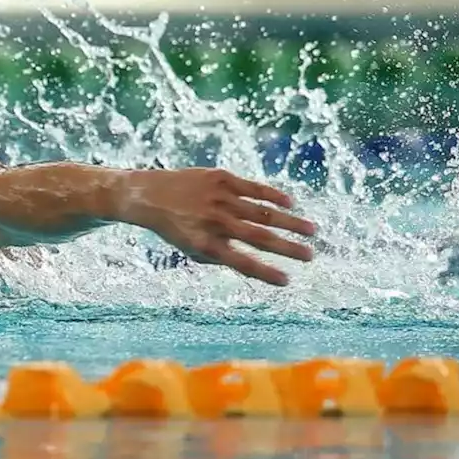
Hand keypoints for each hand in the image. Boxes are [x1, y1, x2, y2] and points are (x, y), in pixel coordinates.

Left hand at [114, 168, 315, 285]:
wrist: (147, 195)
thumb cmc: (175, 227)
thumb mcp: (192, 249)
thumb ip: (222, 256)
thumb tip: (255, 265)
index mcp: (206, 244)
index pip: (243, 263)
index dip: (266, 273)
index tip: (287, 281)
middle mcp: (215, 222)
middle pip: (260, 237)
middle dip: (289, 248)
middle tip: (311, 256)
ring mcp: (219, 198)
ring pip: (263, 212)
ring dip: (290, 223)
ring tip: (312, 231)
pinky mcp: (221, 178)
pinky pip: (254, 188)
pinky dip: (274, 196)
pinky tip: (291, 204)